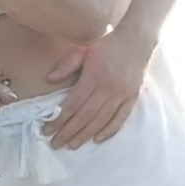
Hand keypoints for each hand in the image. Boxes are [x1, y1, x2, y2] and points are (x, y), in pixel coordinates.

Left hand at [46, 27, 150, 148]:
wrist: (136, 41)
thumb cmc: (107, 46)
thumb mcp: (84, 50)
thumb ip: (67, 65)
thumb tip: (50, 79)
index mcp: (94, 76)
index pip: (73, 104)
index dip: (59, 119)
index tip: (48, 130)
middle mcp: (108, 88)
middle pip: (85, 116)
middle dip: (69, 132)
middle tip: (56, 144)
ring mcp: (121, 94)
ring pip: (101, 120)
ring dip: (85, 134)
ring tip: (73, 145)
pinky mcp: (132, 97)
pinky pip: (121, 118)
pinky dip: (110, 130)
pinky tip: (98, 139)